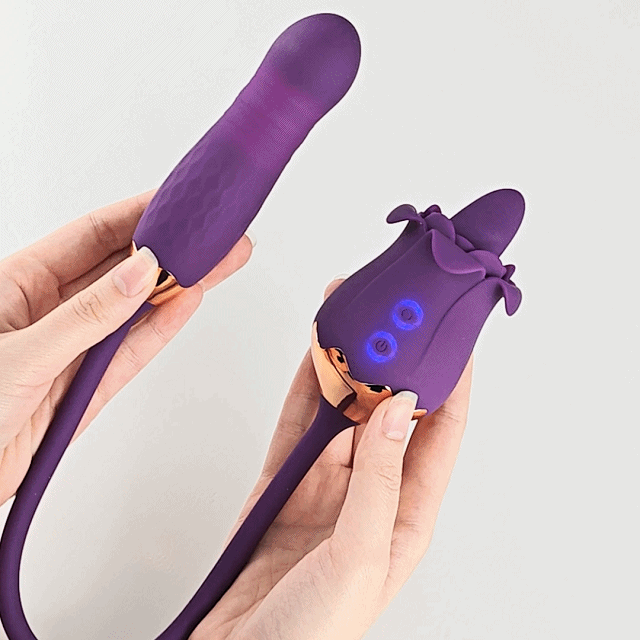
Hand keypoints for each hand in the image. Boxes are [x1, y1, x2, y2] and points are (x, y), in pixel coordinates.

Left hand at [0, 189, 252, 503]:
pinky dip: (160, 329)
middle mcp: (46, 312)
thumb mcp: (20, 355)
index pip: (88, 236)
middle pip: (120, 270)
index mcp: (14, 285)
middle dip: (169, 250)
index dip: (135, 216)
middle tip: (211, 236)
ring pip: (133, 310)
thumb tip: (138, 273)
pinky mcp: (85, 388)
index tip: (175, 204)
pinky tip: (188, 303)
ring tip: (216, 264)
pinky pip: (130, 352)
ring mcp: (70, 349)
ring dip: (176, 287)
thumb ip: (86, 315)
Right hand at [192, 279, 472, 639]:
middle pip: (386, 413)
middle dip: (389, 363)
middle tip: (388, 316)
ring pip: (339, 412)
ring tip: (346, 320)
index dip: (450, 384)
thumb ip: (378, 478)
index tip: (450, 338)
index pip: (440, 435)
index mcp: (406, 514)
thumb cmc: (314, 633)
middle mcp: (370, 492)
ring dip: (343, 368)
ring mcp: (326, 485)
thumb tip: (396, 410)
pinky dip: (302, 390)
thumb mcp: (360, 554)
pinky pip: (295, 426)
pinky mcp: (284, 484)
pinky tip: (309, 359)